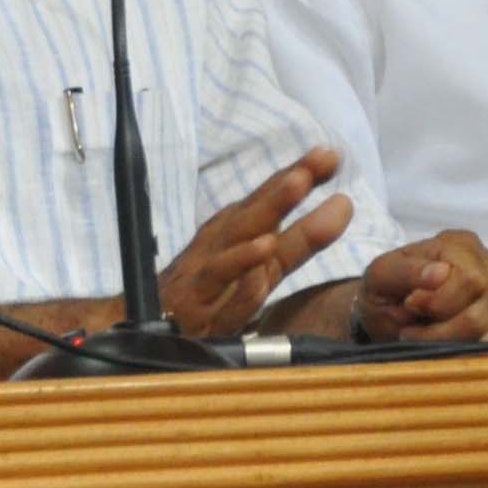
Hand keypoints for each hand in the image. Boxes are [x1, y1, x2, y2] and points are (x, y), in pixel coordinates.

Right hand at [163, 150, 363, 339]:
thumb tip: (343, 203)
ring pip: (230, 256)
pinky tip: (258, 276)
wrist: (144, 332)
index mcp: (232, 236)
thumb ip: (300, 239)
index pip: (264, 202)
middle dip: (280, 192)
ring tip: (291, 201)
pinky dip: (239, 292)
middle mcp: (217, 252)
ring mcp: (204, 286)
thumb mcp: (258, 265)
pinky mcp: (196, 321)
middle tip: (314, 165)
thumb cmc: (205, 292)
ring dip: (260, 226)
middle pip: (248, 220)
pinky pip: (220, 307)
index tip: (329, 155)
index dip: (295, 177)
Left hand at [350, 229, 487, 344]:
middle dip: (441, 332)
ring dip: (454, 347)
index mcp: (461, 245)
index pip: (470, 280)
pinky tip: (451, 348)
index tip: (410, 307)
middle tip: (412, 333)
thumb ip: (405, 272)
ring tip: (426, 341)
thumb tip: (441, 272)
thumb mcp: (380, 276)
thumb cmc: (389, 292)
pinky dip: (476, 356)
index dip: (438, 303)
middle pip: (482, 313)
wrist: (393, 314)